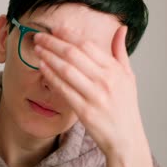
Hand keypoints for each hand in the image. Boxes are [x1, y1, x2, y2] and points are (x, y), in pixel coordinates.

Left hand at [33, 25, 147, 154]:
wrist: (126, 138)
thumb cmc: (125, 106)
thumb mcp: (128, 75)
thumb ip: (121, 51)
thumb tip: (121, 28)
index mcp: (114, 69)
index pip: (87, 45)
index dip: (69, 35)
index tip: (55, 29)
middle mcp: (105, 80)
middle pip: (73, 54)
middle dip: (53, 43)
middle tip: (39, 36)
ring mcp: (94, 96)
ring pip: (66, 70)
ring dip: (48, 57)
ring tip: (38, 49)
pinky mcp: (84, 111)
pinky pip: (63, 89)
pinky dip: (51, 76)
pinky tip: (42, 68)